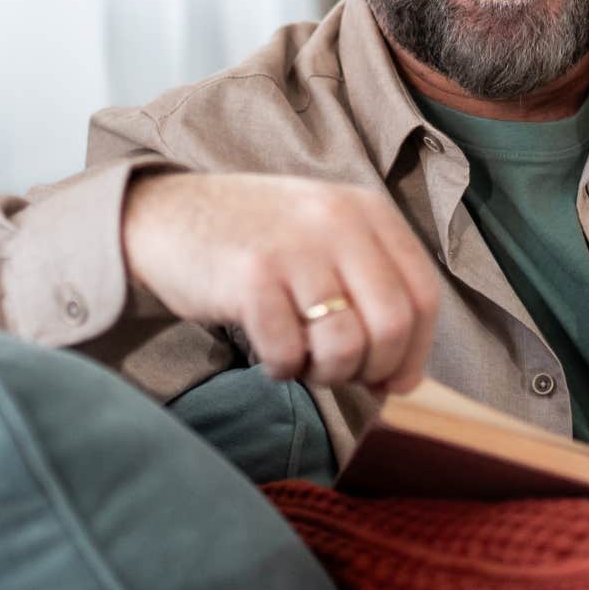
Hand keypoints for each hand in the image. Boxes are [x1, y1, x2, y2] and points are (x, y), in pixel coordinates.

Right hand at [121, 171, 439, 392]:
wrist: (165, 215)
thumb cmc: (255, 240)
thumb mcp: (325, 236)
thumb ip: (372, 288)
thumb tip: (408, 377)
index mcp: (367, 211)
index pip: (423, 295)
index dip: (416, 350)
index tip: (395, 378)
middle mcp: (338, 222)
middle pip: (393, 325)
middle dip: (373, 368)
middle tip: (339, 372)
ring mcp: (294, 248)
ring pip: (345, 345)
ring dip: (326, 373)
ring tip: (301, 359)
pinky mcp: (251, 277)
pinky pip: (290, 353)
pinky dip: (283, 369)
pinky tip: (269, 353)